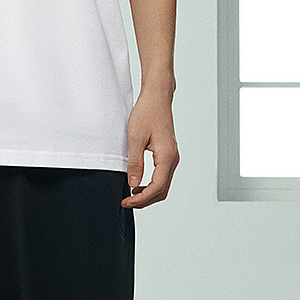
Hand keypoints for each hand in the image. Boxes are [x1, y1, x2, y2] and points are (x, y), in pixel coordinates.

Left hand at [120, 85, 179, 208]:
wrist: (157, 97)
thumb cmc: (147, 113)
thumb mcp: (135, 138)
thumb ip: (135, 163)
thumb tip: (133, 184)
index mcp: (167, 157)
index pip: (156, 188)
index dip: (140, 199)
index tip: (126, 201)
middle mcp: (173, 159)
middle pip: (162, 190)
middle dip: (144, 200)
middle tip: (127, 202)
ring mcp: (172, 157)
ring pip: (163, 184)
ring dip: (148, 193)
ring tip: (131, 195)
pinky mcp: (168, 154)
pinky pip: (162, 175)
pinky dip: (151, 184)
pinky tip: (139, 183)